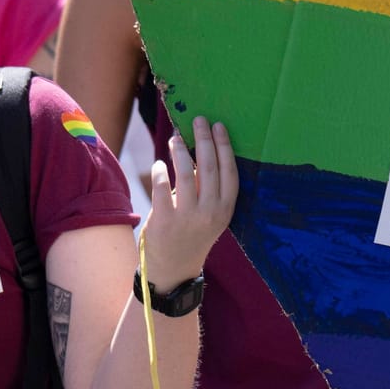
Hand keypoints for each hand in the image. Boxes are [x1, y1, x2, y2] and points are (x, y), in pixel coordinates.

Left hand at [140, 117, 237, 287]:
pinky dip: (161, 170)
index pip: (229, 172)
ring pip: (186, 173)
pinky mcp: (165, 220)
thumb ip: (208, 189)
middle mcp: (211, 211)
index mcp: (226, 209)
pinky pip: (162, 187)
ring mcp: (188, 216)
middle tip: (199, 120)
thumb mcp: (211, 216)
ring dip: (180, 150)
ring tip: (176, 136)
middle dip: (204, 139)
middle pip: (209, 167)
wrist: (174, 268)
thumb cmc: (193, 235)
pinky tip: (160, 162)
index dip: (224, 147)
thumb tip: (201, 152)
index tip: (219, 126)